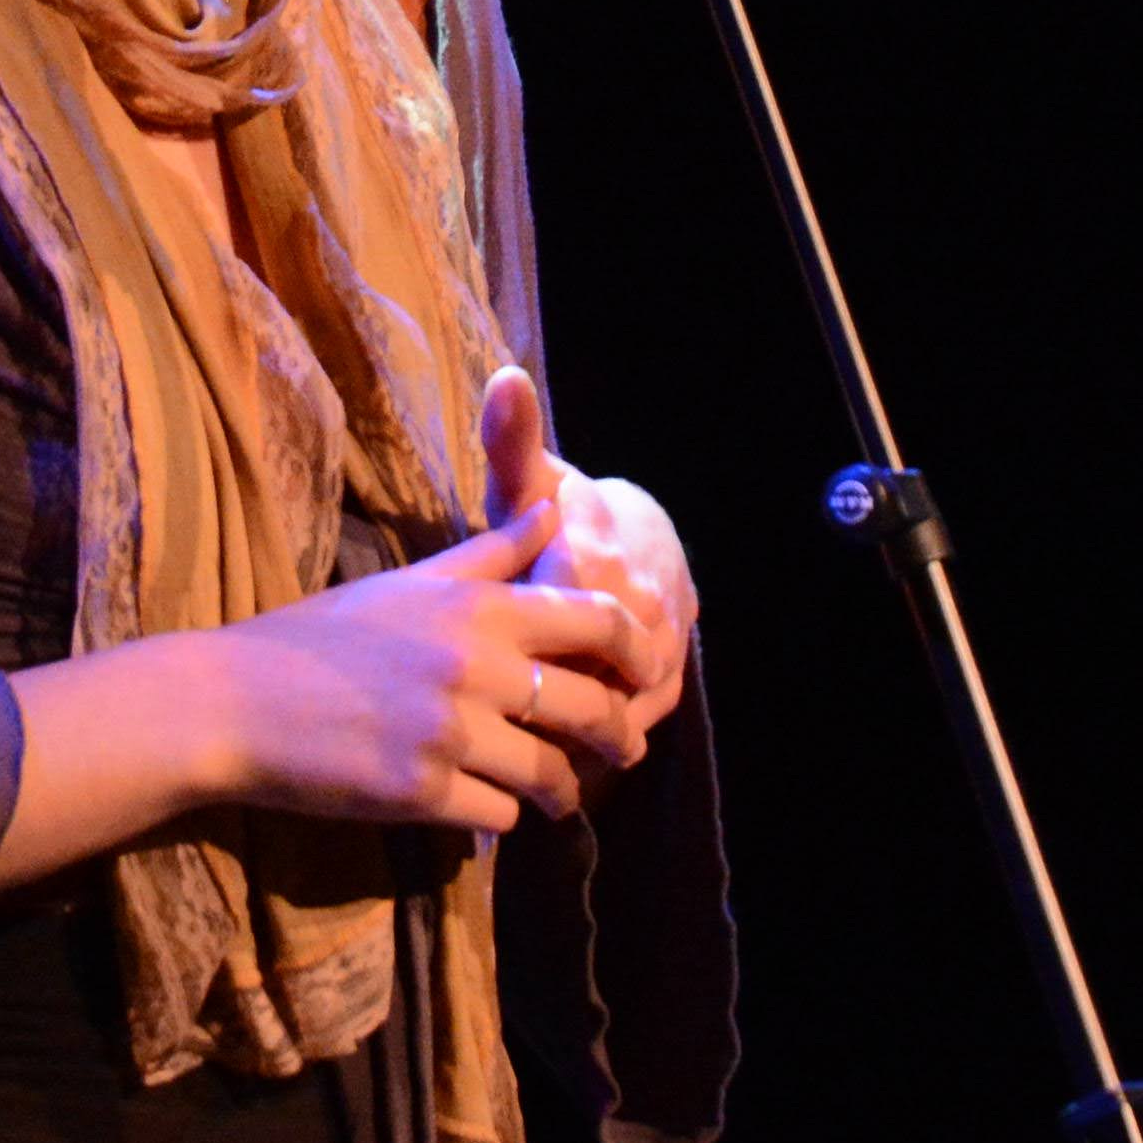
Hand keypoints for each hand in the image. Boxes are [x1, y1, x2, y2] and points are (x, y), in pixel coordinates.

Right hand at [214, 498, 656, 832]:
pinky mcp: (421, 792)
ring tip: (556, 795)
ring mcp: (448, 732)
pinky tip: (483, 808)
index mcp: (476, 608)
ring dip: (559, 791)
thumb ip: (491, 553)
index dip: (639, 650)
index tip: (648, 674)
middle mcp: (473, 665)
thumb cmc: (321, 638)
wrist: (233, 702)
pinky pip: (497, 816)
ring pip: (548, 775)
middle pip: (592, 708)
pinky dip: (497, 817)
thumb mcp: (409, 584)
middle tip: (622, 751)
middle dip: (618, 738)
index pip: (597, 619)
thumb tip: (558, 508)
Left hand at [478, 364, 697, 741]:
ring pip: (613, 709)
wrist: (642, 537)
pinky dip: (591, 747)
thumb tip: (505, 376)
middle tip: (482, 735)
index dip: (519, 644)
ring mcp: (660, 642)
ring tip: (506, 760)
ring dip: (566, 739)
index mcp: (593, 551)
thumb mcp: (531, 480)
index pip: (559, 608)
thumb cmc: (562, 513)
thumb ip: (512, 440)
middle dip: (539, 708)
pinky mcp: (668, 679)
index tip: (474, 667)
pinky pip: (631, 725)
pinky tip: (544, 766)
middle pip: (585, 672)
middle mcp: (637, 597)